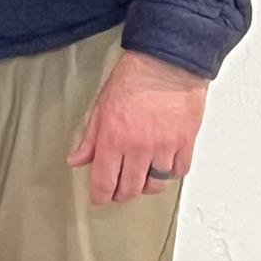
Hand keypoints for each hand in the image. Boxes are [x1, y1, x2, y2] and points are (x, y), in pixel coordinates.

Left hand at [66, 49, 207, 204]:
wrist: (166, 62)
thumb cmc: (133, 78)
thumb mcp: (101, 105)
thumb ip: (90, 138)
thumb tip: (77, 160)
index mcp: (113, 137)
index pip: (104, 181)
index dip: (100, 195)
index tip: (99, 197)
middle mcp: (138, 147)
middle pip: (129, 189)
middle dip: (121, 194)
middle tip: (118, 190)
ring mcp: (163, 148)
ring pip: (154, 185)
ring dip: (145, 186)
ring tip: (140, 178)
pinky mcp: (184, 144)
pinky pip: (177, 173)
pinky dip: (169, 174)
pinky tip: (161, 166)